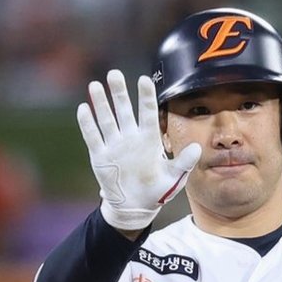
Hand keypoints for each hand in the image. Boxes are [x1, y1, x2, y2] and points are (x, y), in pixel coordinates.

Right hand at [77, 71, 201, 232]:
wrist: (135, 207)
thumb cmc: (157, 191)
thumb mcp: (174, 178)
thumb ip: (184, 163)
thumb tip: (197, 148)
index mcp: (149, 140)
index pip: (147, 113)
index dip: (145, 96)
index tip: (144, 79)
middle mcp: (130, 137)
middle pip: (123, 110)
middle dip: (119, 92)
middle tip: (114, 74)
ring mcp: (114, 145)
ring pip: (106, 119)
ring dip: (101, 103)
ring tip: (96, 85)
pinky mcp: (100, 155)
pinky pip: (93, 136)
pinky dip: (88, 124)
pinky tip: (84, 108)